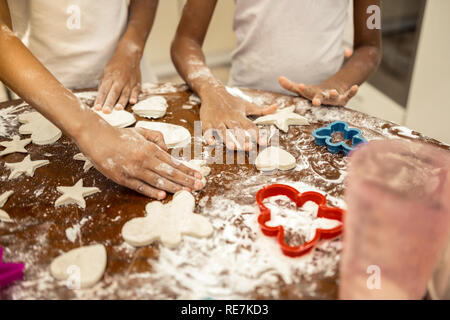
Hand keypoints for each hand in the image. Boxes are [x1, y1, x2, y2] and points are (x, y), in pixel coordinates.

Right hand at [76, 121, 203, 199]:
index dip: (187, 170)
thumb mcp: (141, 131)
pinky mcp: (123, 178)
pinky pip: (140, 186)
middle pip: (170, 172)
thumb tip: (168, 150)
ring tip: (187, 192)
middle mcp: (145, 159)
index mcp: (150, 148)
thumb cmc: (120, 135)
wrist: (97, 137)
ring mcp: (134, 169)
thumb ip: (157, 138)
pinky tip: (162, 195)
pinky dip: (151, 191)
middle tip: (199, 186)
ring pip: (158, 180)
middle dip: (186, 180)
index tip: (198, 175)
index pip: (173, 162)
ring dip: (174, 187)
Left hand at [93, 49, 141, 113]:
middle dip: (109, 103)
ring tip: (118, 109)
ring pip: (125, 93)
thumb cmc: (115, 66)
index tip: (97, 108)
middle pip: (113, 93)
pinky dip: (134, 96)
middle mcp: (119, 80)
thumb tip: (100, 97)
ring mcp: (129, 82)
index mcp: (109, 77)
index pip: (103, 91)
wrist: (129, 56)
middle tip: (106, 111)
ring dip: (121, 102)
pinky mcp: (137, 83)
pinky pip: (136, 91)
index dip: (100, 100)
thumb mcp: (105, 72)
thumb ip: (103, 85)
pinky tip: (133, 102)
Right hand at [199, 86, 276, 150]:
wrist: (213, 92)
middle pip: (236, 129)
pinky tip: (211, 143)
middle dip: (242, 139)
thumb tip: (276, 108)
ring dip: (227, 139)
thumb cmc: (231, 101)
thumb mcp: (247, 104)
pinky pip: (207, 129)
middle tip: (248, 148)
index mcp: (239, 115)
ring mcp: (218, 120)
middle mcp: (229, 118)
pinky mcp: (207, 121)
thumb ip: (261, 110)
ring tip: (232, 147)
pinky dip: (208, 136)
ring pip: (222, 130)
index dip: (256, 134)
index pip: (250, 125)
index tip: (263, 143)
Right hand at [278, 76, 358, 106]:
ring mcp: (334, 99)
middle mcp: (323, 99)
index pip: (306, 92)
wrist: (333, 97)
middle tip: (315, 102)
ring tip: (334, 92)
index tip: (299, 86)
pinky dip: (352, 92)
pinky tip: (356, 86)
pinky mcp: (344, 98)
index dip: (303, 89)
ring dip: (333, 95)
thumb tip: (279, 78)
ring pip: (333, 98)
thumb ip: (291, 85)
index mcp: (312, 96)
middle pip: (319, 99)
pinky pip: (349, 95)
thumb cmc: (316, 93)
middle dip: (317, 100)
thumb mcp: (304, 89)